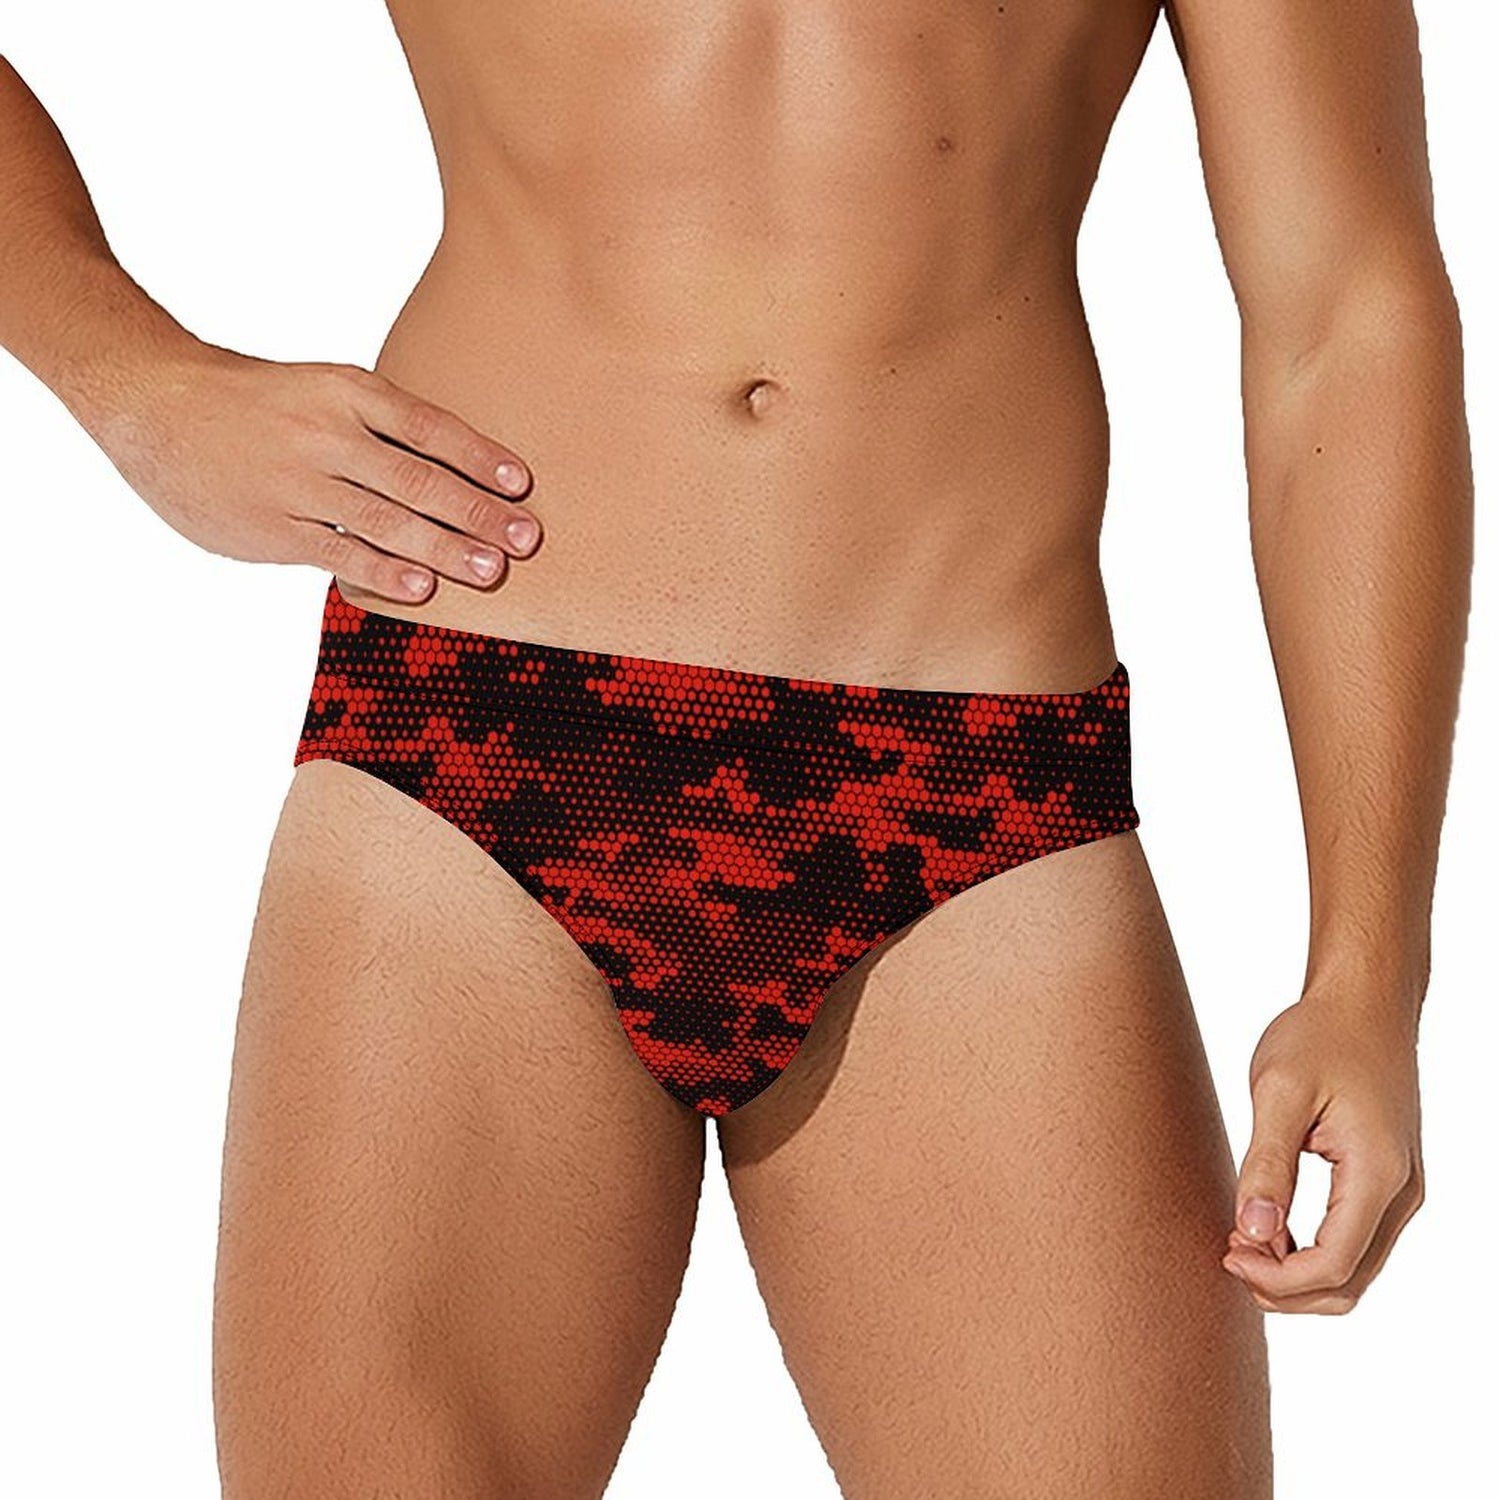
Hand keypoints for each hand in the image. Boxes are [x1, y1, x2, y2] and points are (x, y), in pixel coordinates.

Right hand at [91, 337, 541, 602]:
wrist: (153, 403)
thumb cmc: (256, 402)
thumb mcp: (319, 389)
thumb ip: (379, 425)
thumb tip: (456, 469)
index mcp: (346, 391)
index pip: (428, 425)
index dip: (479, 456)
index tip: (523, 484)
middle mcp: (327, 434)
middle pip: (417, 478)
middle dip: (477, 512)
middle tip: (526, 539)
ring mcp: (298, 482)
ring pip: (384, 519)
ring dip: (443, 548)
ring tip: (490, 570)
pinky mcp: (272, 526)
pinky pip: (336, 552)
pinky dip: (381, 572)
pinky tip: (421, 589)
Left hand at [1222, 985, 1424, 1313]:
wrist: (1364, 1004)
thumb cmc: (1319, 1037)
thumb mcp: (1279, 1091)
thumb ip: (1267, 1164)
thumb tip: (1253, 1231)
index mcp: (1378, 1174)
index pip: (1333, 1265)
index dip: (1276, 1276)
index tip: (1227, 1250)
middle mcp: (1401, 1194)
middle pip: (1349, 1283)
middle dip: (1285, 1287)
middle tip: (1228, 1254)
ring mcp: (1400, 1192)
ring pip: (1355, 1271)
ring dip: (1298, 1275)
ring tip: (1241, 1241)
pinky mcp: (1387, 1182)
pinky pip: (1356, 1242)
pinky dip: (1313, 1252)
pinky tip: (1267, 1227)